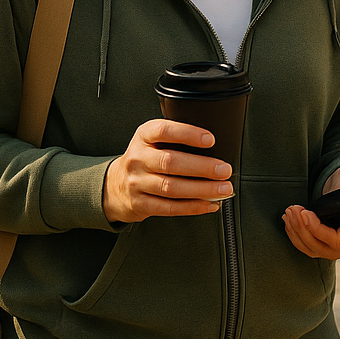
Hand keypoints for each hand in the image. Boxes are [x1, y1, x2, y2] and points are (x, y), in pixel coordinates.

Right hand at [102, 120, 232, 222]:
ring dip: (202, 190)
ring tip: (223, 189)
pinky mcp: (139, 204)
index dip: (188, 134)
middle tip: (224, 170)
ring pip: (171, 188)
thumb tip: (216, 147)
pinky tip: (210, 204)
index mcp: (144, 136)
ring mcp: (136, 183)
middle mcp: (138, 158)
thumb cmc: (146, 158)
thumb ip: (177, 138)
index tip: (211, 140)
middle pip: (171, 162)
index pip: (164, 131)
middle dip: (202, 167)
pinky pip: (169, 207)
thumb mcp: (153, 140)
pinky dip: (193, 207)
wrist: (115, 185)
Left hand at [282, 160, 339, 258]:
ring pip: (315, 249)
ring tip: (288, 213)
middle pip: (325, 247)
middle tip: (291, 210)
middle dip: (304, 230)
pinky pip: (311, 248)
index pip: (339, 240)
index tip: (304, 214)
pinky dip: (297, 237)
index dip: (319, 231)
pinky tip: (289, 222)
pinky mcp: (330, 247)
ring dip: (297, 233)